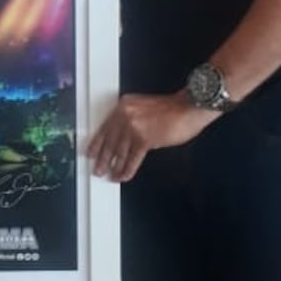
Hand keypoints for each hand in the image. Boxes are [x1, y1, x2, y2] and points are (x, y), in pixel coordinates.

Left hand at [88, 91, 216, 182]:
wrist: (189, 107)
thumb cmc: (172, 109)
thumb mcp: (143, 107)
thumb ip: (130, 119)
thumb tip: (122, 138)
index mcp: (123, 105)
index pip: (105, 127)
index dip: (97, 144)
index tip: (91, 152)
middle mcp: (125, 115)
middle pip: (109, 141)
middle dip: (103, 158)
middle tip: (97, 169)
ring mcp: (134, 127)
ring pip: (119, 152)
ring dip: (114, 166)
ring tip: (110, 175)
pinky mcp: (144, 139)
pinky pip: (132, 159)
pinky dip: (127, 169)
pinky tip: (123, 175)